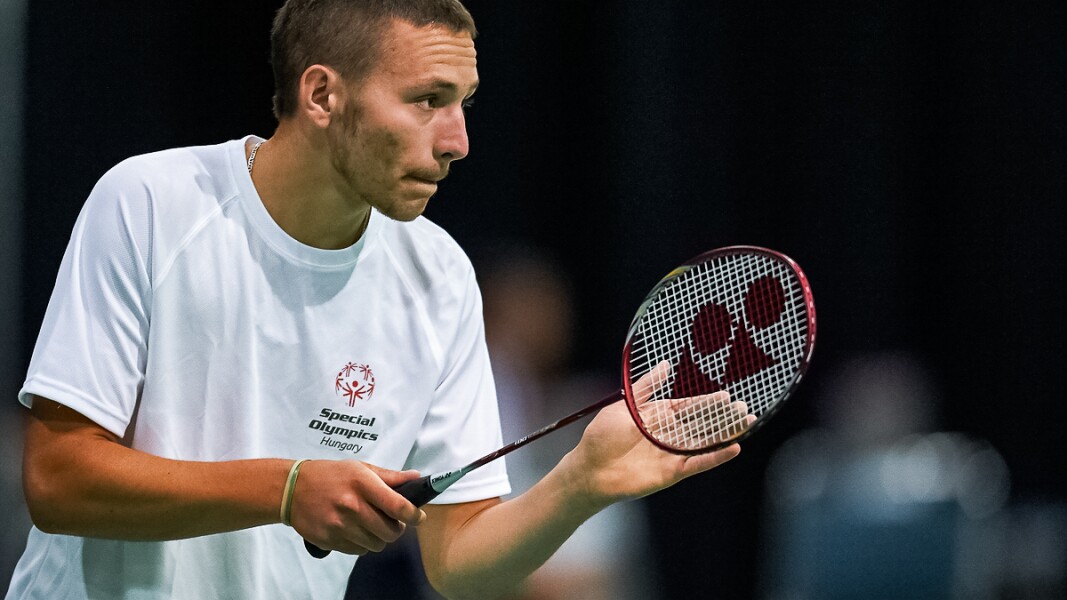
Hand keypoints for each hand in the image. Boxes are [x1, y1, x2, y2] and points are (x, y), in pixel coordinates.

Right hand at [288, 460, 425, 554]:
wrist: (291, 489)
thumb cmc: (329, 475)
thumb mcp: (359, 468)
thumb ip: (389, 476)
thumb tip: (416, 477)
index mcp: (362, 483)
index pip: (398, 506)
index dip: (413, 515)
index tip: (418, 517)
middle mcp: (352, 505)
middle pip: (390, 531)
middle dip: (396, 529)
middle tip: (391, 521)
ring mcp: (340, 525)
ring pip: (376, 544)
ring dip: (379, 538)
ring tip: (370, 524)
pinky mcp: (329, 540)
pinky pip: (358, 551)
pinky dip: (362, 544)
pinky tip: (355, 530)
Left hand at [564, 362, 748, 506]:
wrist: (589, 470)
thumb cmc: (601, 437)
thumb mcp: (625, 406)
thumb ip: (647, 388)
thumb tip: (666, 364)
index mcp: (656, 417)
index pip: (688, 408)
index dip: (707, 403)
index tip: (726, 396)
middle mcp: (667, 435)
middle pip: (701, 424)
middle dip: (723, 417)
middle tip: (745, 408)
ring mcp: (671, 454)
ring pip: (705, 442)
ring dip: (726, 433)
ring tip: (747, 424)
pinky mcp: (672, 472)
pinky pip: (698, 463)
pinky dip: (716, 457)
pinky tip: (734, 448)